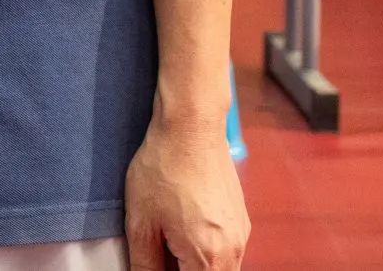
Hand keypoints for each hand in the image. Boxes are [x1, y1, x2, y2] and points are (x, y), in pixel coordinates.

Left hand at [123, 108, 248, 269]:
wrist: (192, 126)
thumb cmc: (164, 167)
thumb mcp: (141, 221)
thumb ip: (145, 263)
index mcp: (208, 257)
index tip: (159, 264)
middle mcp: (234, 251)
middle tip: (162, 254)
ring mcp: (242, 236)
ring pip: (223, 269)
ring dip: (197, 266)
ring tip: (169, 240)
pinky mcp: (241, 221)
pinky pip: (229, 252)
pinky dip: (208, 253)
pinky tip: (184, 230)